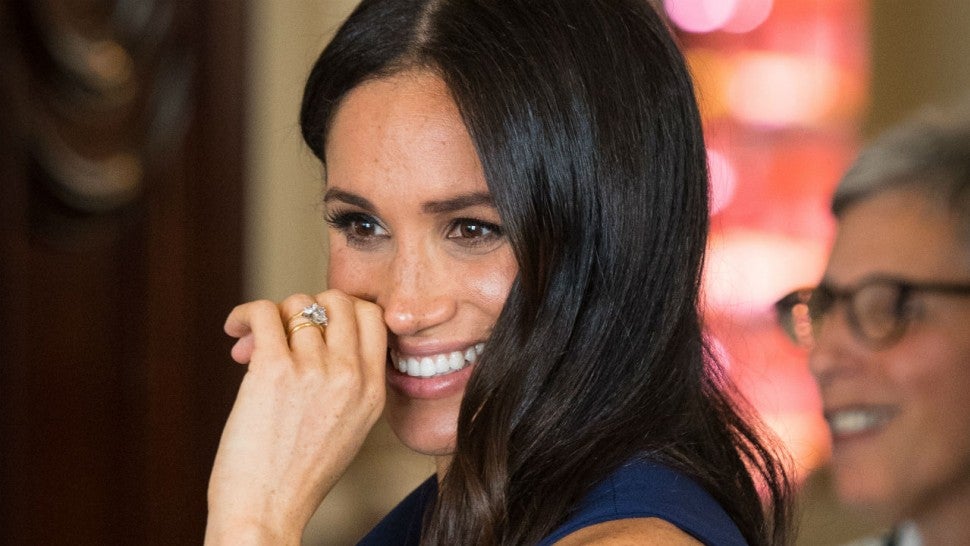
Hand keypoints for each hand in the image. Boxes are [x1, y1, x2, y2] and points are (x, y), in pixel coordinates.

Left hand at [205, 290, 386, 544]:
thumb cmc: (298, 477)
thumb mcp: (350, 429)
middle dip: (309, 307)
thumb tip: (310, 335)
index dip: (344, 311)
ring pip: (298, 304)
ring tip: (252, 343)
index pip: (374, 317)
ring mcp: (315, 370)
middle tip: (285, 332)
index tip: (318, 325)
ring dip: (272, 317)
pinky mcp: (274, 369)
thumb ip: (349, 384)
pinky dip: (245, 313)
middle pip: (339, 301)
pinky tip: (234, 328)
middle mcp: (350, 376)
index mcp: (374, 391)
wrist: (266, 511)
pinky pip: (263, 312)